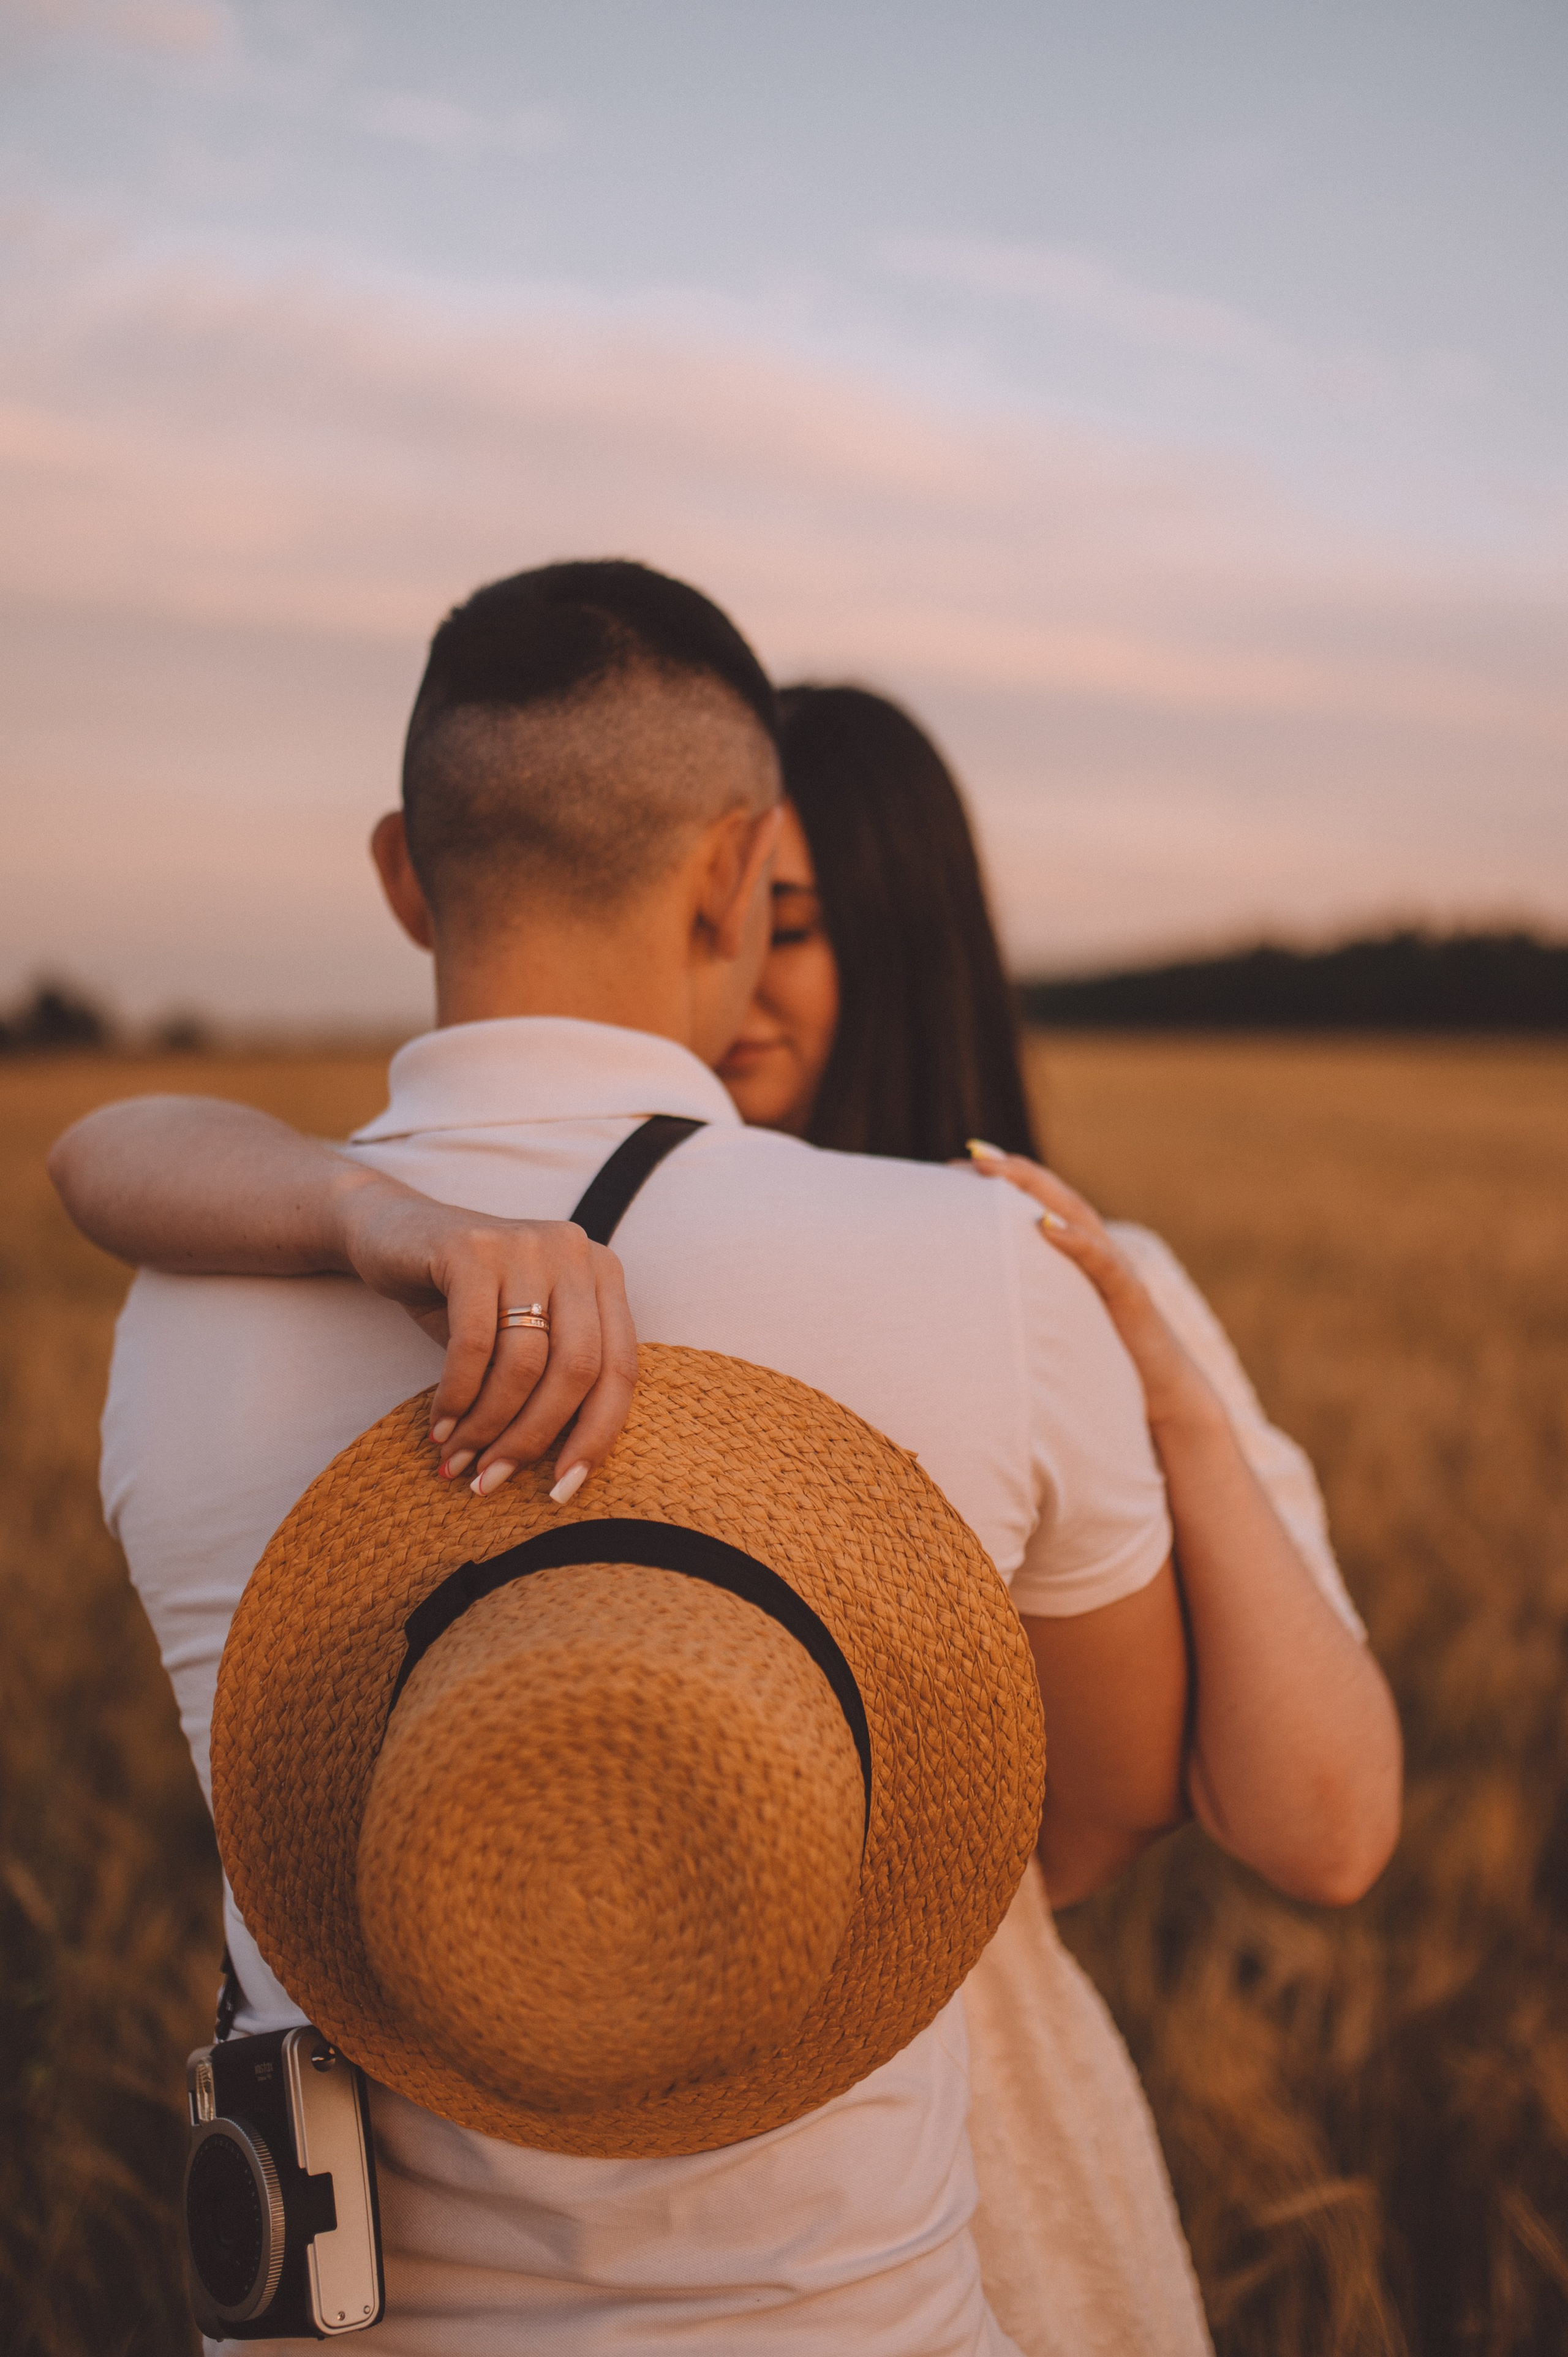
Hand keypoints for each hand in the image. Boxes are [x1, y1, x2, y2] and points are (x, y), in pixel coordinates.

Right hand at [333, 1168, 637, 1498]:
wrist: (390, 1233)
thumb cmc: (466, 1303)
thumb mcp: (521, 1338)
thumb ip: (555, 1382)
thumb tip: (567, 1473)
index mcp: (603, 1276)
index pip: (621, 1370)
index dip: (596, 1437)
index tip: (562, 1491)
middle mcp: (575, 1252)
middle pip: (577, 1370)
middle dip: (533, 1438)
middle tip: (492, 1481)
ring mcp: (526, 1244)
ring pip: (523, 1363)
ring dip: (487, 1425)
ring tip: (457, 1458)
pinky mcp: (472, 1247)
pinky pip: (473, 1344)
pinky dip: (456, 1396)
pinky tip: (439, 1425)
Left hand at [964, 1144, 1220, 1434]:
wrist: (1165, 1393)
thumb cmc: (1104, 1360)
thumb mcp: (1057, 1324)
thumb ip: (1026, 1303)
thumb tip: (971, 1301)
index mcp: (1075, 1255)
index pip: (1036, 1203)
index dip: (1001, 1182)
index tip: (953, 1167)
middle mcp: (1096, 1251)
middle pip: (1052, 1197)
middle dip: (1012, 1171)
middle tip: (972, 1154)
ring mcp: (1115, 1268)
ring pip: (1077, 1214)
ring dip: (1037, 1189)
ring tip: (1000, 1170)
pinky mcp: (1130, 1295)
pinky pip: (1102, 1261)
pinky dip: (1074, 1238)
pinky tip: (1045, 1224)